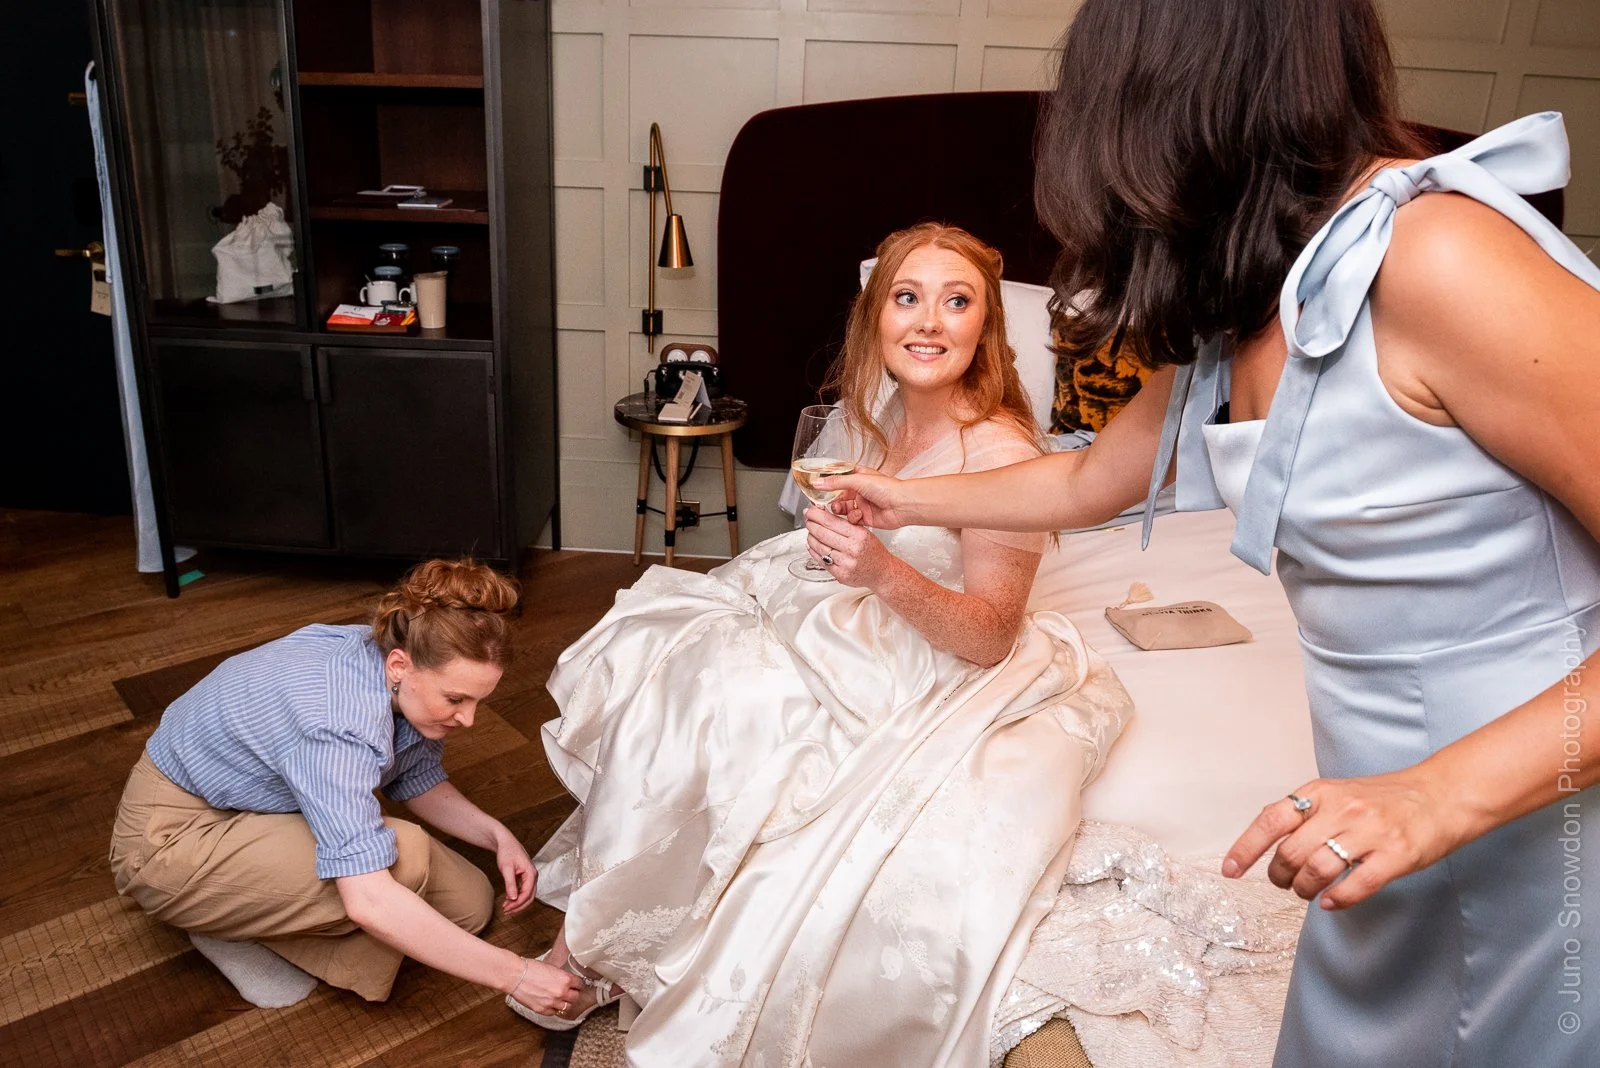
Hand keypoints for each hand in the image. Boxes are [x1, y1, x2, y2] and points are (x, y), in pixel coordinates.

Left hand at [492, 826, 536, 913]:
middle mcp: (533, 876)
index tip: (507, 908)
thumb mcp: (507, 868)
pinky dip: (517, 897)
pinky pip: (524, 890)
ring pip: (527, 895)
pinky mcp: (525, 877)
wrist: (505, 842)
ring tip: (506, 907)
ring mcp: (530, 876)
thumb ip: (510, 884)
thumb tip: (513, 898)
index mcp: (531, 873)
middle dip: (519, 906)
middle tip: (507, 911)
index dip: (517, 903)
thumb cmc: (507, 851)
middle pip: (530, 896)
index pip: (527, 893)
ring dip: (518, 903)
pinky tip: (509, 900)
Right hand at [508, 957, 583, 1015]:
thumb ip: (561, 977)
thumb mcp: (552, 968)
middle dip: (573, 994)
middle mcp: (561, 992)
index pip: (580, 985)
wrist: (516, 975)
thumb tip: (567, 981)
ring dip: (564, 1003)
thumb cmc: (531, 968)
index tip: (576, 985)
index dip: (578, 984)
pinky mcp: (542, 1010)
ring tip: (560, 999)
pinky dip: (553, 1009)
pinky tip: (550, 1003)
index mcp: (565, 979)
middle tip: (569, 992)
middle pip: (575, 997)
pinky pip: (554, 1013)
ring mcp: (552, 1003)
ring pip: (566, 1007)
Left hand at [804, 506, 894, 587]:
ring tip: (810, 532)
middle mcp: (852, 549)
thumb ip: (845, 524)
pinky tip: (813, 545)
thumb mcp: (864, 532)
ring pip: (819, 547)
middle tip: (808, 520)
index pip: (830, 522)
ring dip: (810, 537)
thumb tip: (823, 513)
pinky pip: (821, 560)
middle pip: (822, 533)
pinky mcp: (840, 574)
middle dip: (811, 524)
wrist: (881, 572)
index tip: (810, 511)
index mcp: (859, 535)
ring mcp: (845, 563)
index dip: (816, 515)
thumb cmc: (873, 551)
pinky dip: (813, 551)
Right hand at [814, 468, 907, 528]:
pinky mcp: (866, 517)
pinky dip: (853, 518)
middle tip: (828, 503)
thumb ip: (836, 482)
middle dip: (832, 500)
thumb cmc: (887, 488)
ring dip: (841, 510)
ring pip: (844, 508)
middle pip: (839, 495)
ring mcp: (863, 504)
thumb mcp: (857, 480)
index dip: (829, 482)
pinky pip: (852, 519)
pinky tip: (858, 515)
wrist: (902, 505)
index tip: (818, 487)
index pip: (839, 477)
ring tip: (840, 510)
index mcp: (859, 476)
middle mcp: (860, 490)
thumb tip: (818, 483)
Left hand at [1223, 768, 1460, 909]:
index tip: (1230, 871)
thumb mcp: (1337, 791)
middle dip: (1279, 876)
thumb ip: (1304, 810)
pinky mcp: (1396, 856)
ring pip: (1318, 871)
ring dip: (1304, 890)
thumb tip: (1264, 831)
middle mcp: (1342, 810)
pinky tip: (1330, 903)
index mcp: (1322, 792)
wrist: (1441, 795)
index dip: (1245, 848)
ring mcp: (1370, 833)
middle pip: (1291, 853)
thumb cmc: (1385, 798)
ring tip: (1308, 892)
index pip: (1271, 820)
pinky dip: (1336, 901)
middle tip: (1285, 883)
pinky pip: (1356, 886)